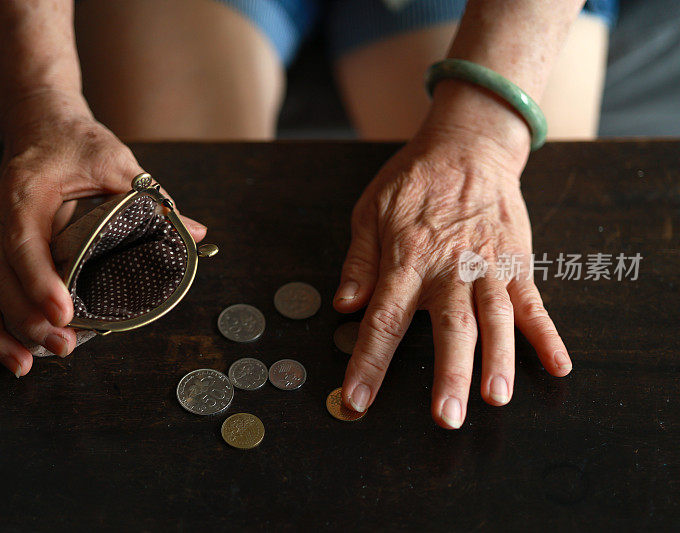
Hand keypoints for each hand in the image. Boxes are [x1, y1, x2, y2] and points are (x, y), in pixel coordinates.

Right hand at [0, 91, 206, 376]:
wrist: (41, 125)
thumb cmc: (78, 144)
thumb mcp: (120, 164)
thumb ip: (154, 201)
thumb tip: (197, 234)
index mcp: (27, 191)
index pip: (24, 241)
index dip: (40, 281)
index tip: (63, 313)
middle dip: (26, 318)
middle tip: (64, 346)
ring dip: (2, 331)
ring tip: (31, 363)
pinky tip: (13, 354)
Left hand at [333, 91, 571, 428]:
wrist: (469, 145)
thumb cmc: (414, 180)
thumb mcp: (371, 212)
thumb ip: (359, 262)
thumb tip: (343, 306)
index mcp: (407, 260)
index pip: (382, 321)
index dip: (368, 364)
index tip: (357, 401)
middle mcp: (449, 269)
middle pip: (450, 328)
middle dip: (449, 374)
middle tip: (446, 416)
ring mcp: (488, 267)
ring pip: (496, 320)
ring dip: (499, 361)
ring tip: (497, 398)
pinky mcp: (517, 263)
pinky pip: (533, 303)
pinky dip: (547, 335)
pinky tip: (558, 365)